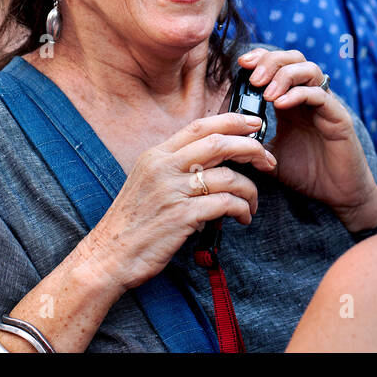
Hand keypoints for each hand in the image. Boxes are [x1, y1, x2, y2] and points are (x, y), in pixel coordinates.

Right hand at [80, 112, 276, 292]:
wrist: (108, 255)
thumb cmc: (132, 223)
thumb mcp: (148, 182)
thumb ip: (175, 168)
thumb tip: (213, 165)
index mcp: (156, 155)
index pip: (200, 127)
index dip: (232, 121)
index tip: (254, 124)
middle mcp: (163, 167)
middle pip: (219, 143)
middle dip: (251, 148)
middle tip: (268, 160)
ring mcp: (172, 191)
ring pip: (227, 176)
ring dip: (250, 189)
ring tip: (252, 204)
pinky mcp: (181, 216)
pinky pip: (224, 204)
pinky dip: (241, 209)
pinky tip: (242, 218)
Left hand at [238, 48, 376, 229]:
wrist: (338, 196)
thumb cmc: (308, 174)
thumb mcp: (270, 157)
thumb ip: (251, 143)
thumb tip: (224, 137)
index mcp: (292, 102)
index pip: (279, 65)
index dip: (260, 58)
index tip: (241, 64)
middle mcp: (310, 98)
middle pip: (294, 58)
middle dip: (271, 61)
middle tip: (253, 78)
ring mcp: (326, 105)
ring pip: (309, 70)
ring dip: (284, 75)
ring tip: (266, 93)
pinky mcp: (338, 118)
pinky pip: (320, 95)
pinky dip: (298, 94)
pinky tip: (280, 104)